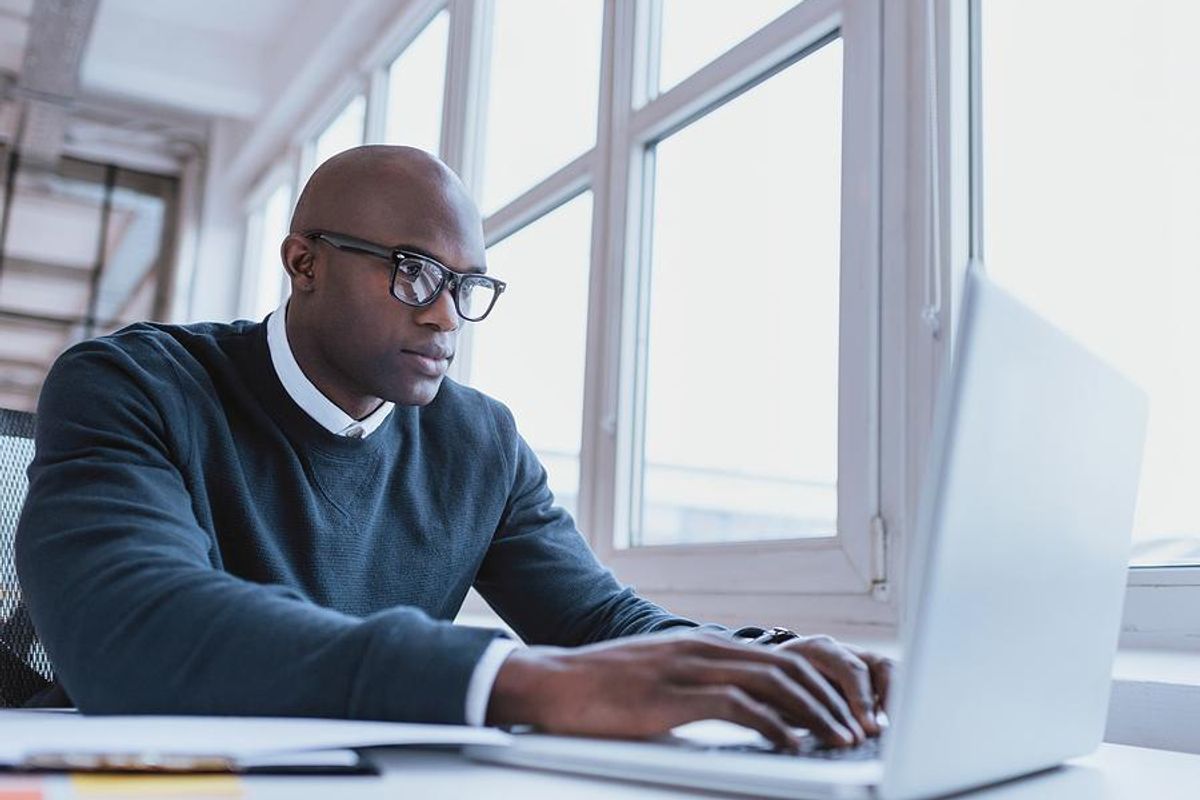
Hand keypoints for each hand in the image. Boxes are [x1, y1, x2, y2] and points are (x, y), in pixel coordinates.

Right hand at [486, 632, 872, 750]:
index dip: (820, 686)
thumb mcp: (661, 679)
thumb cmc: (602, 688)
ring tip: (838, 740)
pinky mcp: (673, 696)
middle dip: (830, 701)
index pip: (779, 660)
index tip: (844, 713)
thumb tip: (741, 712)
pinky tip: (791, 745)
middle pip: (788, 669)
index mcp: (704, 646)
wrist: (553, 683)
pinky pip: (737, 707)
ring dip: (814, 715)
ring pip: (772, 685)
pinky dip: (773, 726)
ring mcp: (689, 669)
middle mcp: (704, 650)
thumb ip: (700, 687)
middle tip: (856, 730)